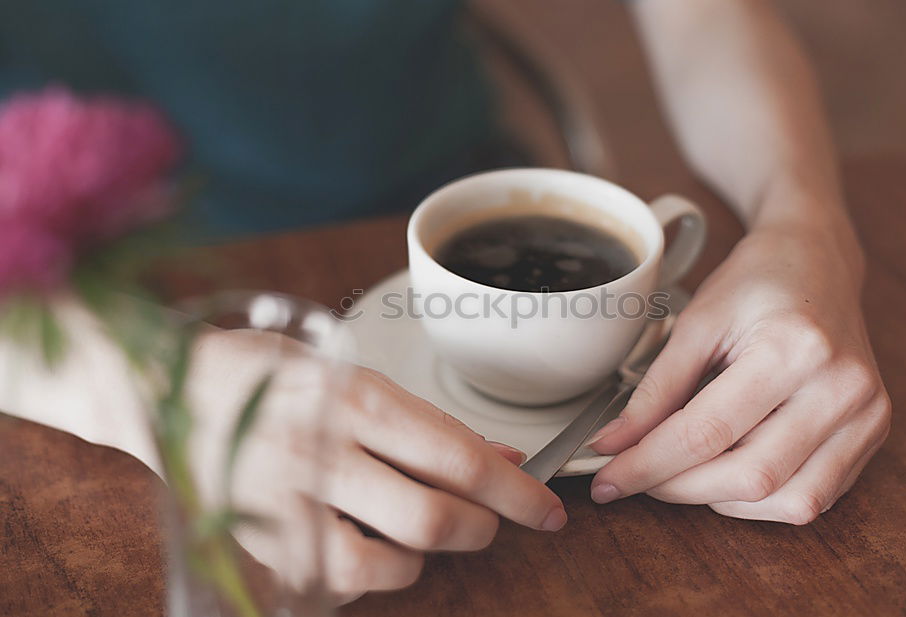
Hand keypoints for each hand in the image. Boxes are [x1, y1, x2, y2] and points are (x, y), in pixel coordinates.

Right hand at [187, 330, 565, 603]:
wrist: (160, 389)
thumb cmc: (261, 370)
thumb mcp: (346, 369)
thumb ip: (420, 416)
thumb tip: (499, 455)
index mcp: (351, 397)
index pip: (458, 456)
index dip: (515, 491)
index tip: (546, 508)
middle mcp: (321, 452)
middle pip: (434, 518)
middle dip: (482, 528)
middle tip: (486, 521)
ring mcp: (285, 505)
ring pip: (388, 563)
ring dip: (423, 555)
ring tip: (416, 530)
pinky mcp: (259, 545)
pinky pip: (336, 584)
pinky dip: (367, 574)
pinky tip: (361, 543)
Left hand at [589, 224, 889, 523]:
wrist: (819, 259)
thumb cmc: (757, 282)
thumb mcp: (696, 321)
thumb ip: (655, 389)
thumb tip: (613, 445)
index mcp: (794, 347)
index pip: (707, 433)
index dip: (648, 464)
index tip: (608, 479)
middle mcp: (842, 387)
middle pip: (750, 476)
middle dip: (679, 488)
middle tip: (636, 478)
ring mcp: (867, 414)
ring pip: (786, 501)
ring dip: (720, 501)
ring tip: (682, 472)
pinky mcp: (874, 432)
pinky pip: (816, 497)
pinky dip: (762, 500)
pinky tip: (728, 472)